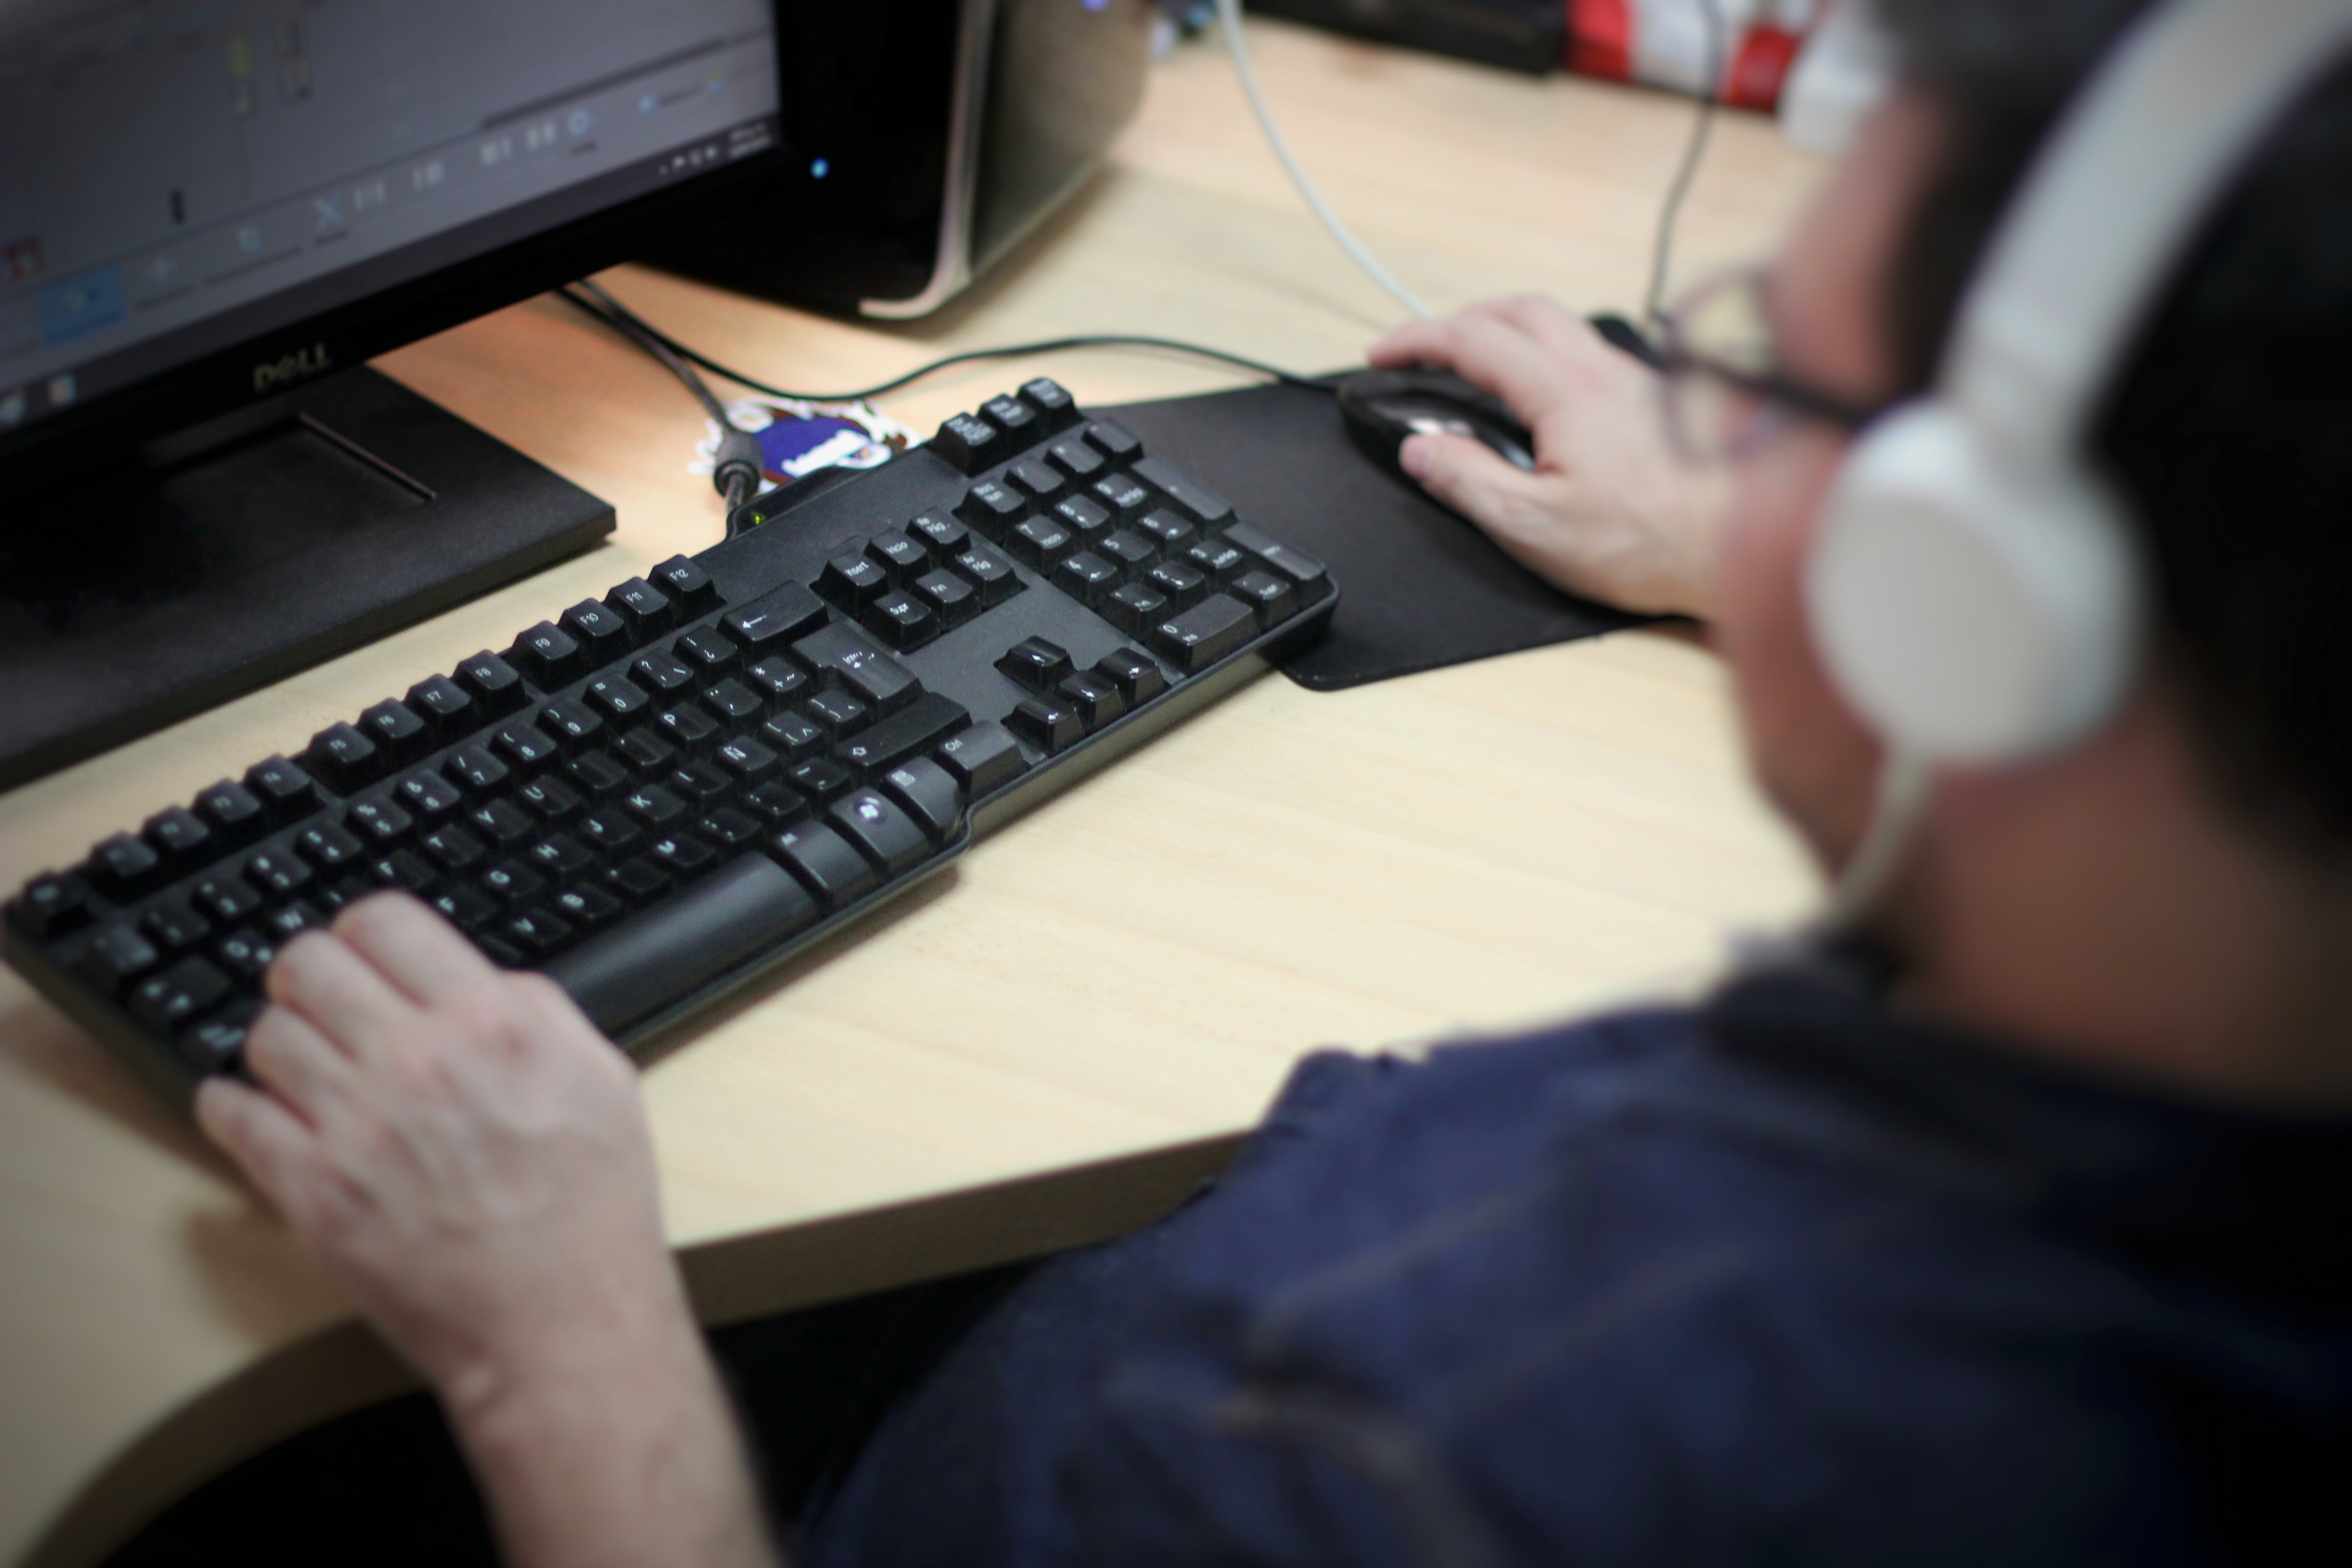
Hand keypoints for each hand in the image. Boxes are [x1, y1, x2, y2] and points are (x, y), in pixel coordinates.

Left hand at [198, 893, 775, 1567]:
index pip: (383, 921)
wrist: (562, 1325)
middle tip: (323, 1004)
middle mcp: (416, 1060)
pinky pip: (231, 1116)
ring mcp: (356, 1127)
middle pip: (306, 964)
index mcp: (492, 1022)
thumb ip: (538, 1011)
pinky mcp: (312, 1193)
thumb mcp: (603, 1078)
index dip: (365, 930)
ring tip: (305, 1070)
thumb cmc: (591, 1213)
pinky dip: (235, 1106)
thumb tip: (474, 980)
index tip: (363, 952)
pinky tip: (263, 1115)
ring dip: (281, 1044)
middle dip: (311, 976)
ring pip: (265, 1036)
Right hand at [1369, 295, 1726, 618]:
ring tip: (1479, 365)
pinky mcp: (1658, 400)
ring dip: (1508, 331)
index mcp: (1564, 394)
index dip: (1417, 341)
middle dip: (1461, 320)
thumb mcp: (1535, 526)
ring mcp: (1635, 380)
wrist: (1745, 545)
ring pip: (1561, 326)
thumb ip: (1468, 480)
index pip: (1472, 341)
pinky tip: (1547, 396)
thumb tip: (1422, 448)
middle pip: (1519, 310)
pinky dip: (1550, 355)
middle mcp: (1603, 371)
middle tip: (1426, 350)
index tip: (1383, 354)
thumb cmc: (1651, 542)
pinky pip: (1592, 354)